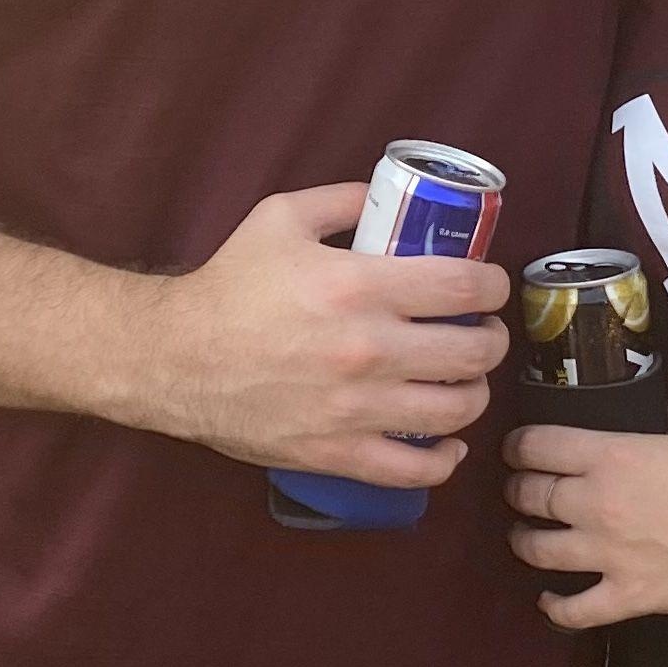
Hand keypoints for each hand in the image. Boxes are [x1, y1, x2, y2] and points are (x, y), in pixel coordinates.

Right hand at [147, 181, 515, 484]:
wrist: (173, 358)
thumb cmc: (228, 286)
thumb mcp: (280, 218)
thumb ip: (343, 200)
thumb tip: (390, 195)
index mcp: (357, 286)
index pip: (464, 287)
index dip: (494, 285)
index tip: (489, 286)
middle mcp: (367, 350)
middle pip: (474, 352)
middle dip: (492, 340)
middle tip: (481, 332)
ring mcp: (354, 408)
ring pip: (456, 411)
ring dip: (474, 394)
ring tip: (462, 381)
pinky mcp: (336, 453)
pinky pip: (414, 471)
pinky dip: (443, 460)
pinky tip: (444, 442)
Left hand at [505, 411, 667, 627]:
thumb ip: (665, 421)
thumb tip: (654, 421)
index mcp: (612, 455)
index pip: (537, 446)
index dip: (518, 445)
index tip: (516, 449)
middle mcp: (598, 504)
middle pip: (531, 496)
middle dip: (517, 491)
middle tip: (519, 491)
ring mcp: (610, 555)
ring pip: (539, 551)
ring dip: (524, 542)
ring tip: (525, 537)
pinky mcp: (630, 596)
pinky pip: (575, 610)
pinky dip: (554, 607)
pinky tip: (548, 601)